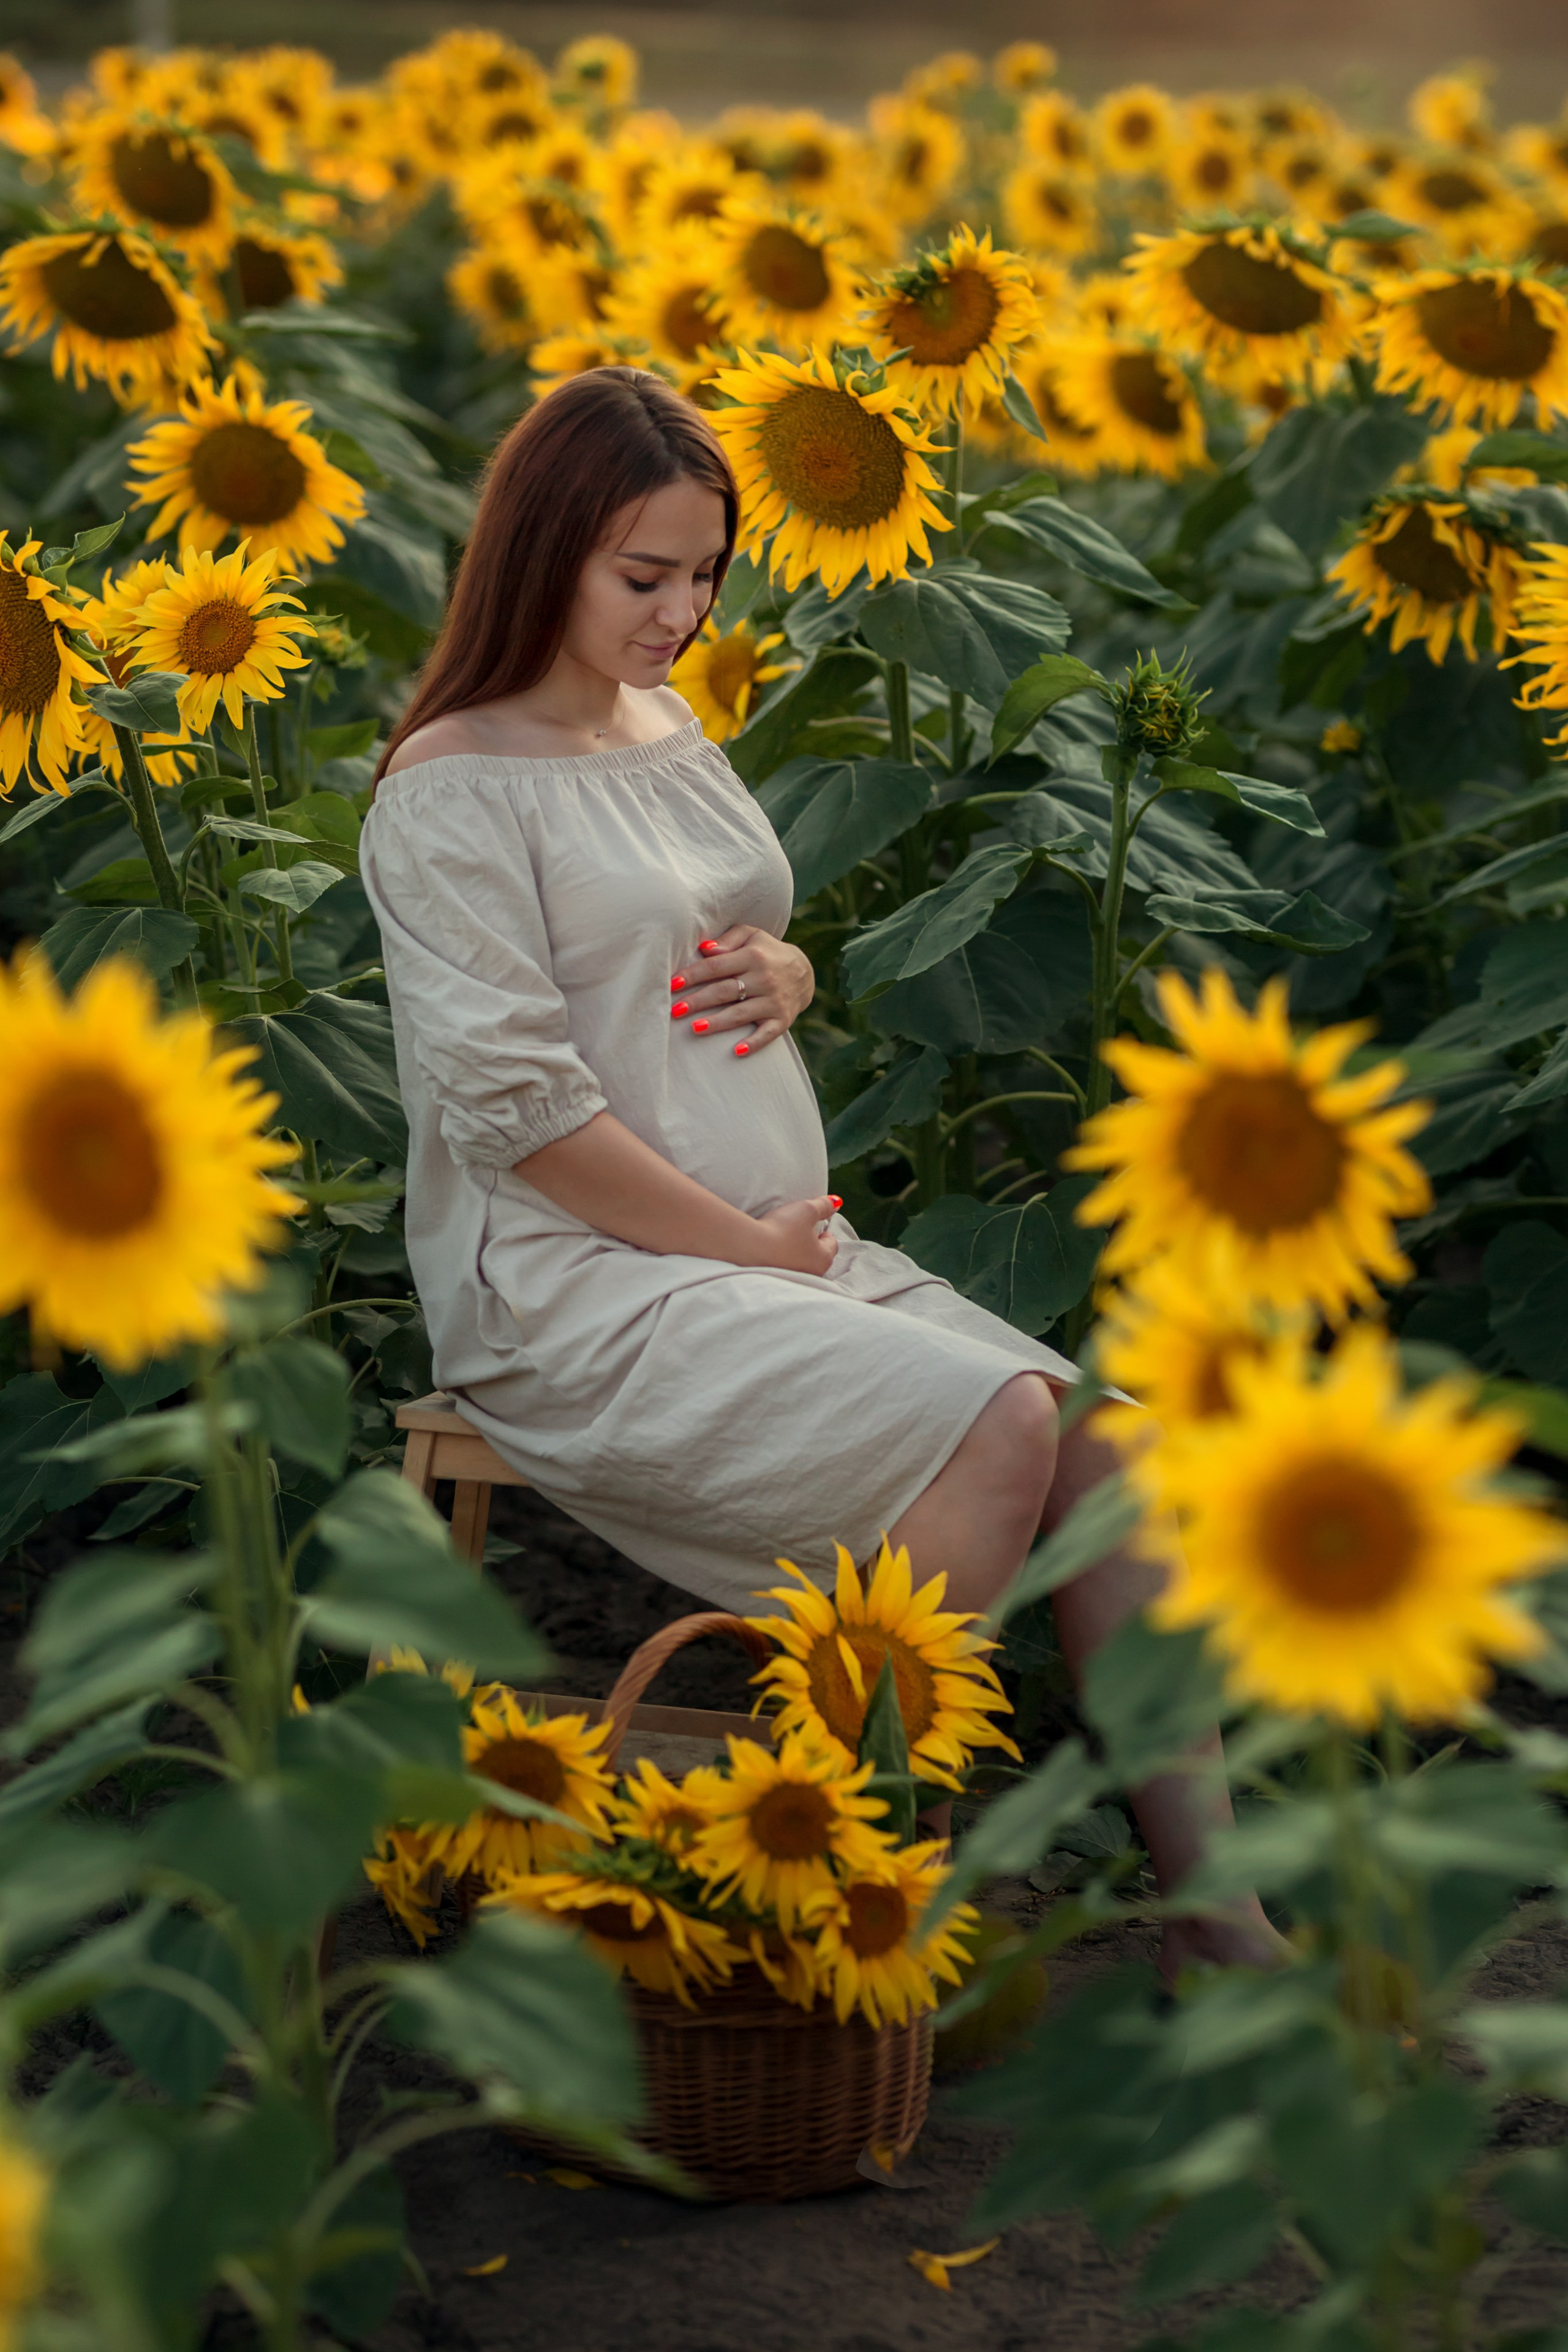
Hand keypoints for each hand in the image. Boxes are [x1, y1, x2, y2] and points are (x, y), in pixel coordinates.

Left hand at [669, 924, 814, 1055]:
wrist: (805, 972)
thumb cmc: (766, 952)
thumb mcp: (751, 936)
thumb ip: (728, 939)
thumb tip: (705, 948)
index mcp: (753, 956)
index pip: (717, 966)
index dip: (694, 975)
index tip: (673, 984)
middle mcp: (764, 979)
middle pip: (725, 991)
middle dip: (698, 1001)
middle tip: (674, 1010)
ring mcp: (774, 1001)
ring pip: (741, 1014)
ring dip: (718, 1022)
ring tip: (695, 1028)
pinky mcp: (782, 1020)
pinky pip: (767, 1034)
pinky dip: (754, 1043)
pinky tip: (737, 1051)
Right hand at [740, 1195, 840, 1274]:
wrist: (750, 1247)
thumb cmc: (782, 1228)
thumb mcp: (806, 1210)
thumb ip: (823, 1205)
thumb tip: (836, 1202)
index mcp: (824, 1258)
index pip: (831, 1243)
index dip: (823, 1230)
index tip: (811, 1224)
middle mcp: (812, 1273)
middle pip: (817, 1255)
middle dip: (811, 1243)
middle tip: (798, 1231)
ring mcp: (795, 1279)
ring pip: (802, 1263)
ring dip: (796, 1252)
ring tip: (784, 1240)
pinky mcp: (778, 1281)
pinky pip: (786, 1268)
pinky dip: (782, 1260)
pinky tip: (773, 1251)